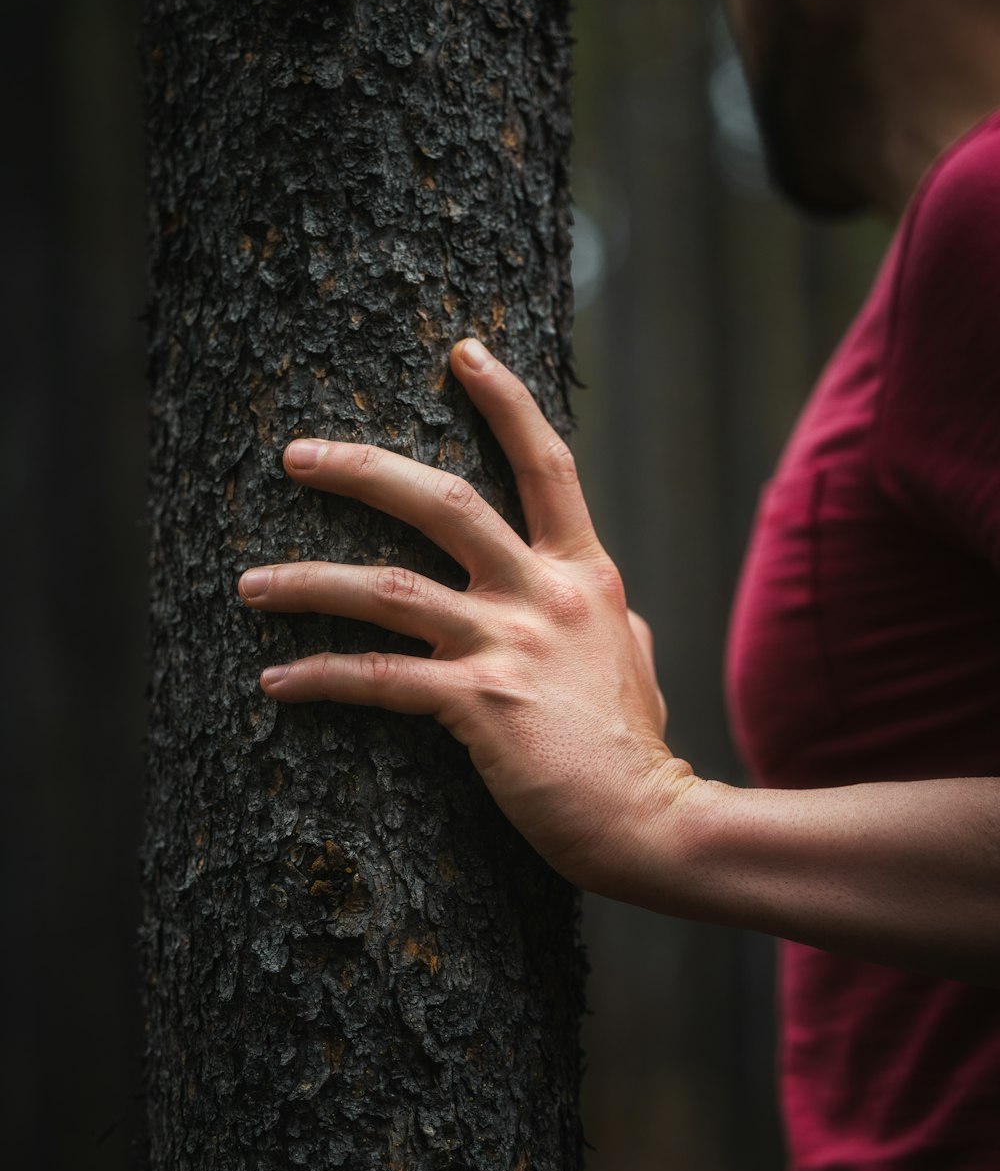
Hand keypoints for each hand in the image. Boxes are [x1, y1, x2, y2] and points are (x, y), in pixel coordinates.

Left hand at [238, 338, 695, 896]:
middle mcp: (544, 594)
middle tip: (296, 454)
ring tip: (251, 583)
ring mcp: (510, 645)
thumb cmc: (634, 744)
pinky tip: (275, 680)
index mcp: (582, 574)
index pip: (544, 465)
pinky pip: (378, 677)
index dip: (505, 400)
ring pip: (389, 587)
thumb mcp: (632, 654)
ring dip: (310, 579)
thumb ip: (601, 612)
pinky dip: (320, 675)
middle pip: (444, 501)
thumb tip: (588, 597)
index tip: (463, 350)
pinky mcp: (478, 704)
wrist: (651, 821)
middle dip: (362, 470)